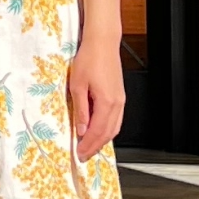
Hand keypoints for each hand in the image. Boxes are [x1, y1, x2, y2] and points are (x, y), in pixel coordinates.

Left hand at [68, 37, 124, 161]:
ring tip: (90, 147)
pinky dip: (108, 129)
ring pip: (114, 128)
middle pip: (108, 133)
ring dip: (102, 140)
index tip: (79, 153)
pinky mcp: (119, 96)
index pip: (97, 131)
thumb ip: (80, 110)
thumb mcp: (77, 85)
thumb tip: (81, 129)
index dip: (87, 145)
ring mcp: (120, 100)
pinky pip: (116, 119)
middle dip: (95, 147)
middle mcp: (117, 103)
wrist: (102, 43)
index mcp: (106, 102)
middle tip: (83, 155)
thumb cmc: (89, 59)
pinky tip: (99, 131)